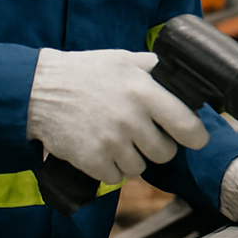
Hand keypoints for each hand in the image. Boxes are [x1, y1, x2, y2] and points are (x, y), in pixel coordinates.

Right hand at [27, 48, 209, 183]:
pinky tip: (102, 149)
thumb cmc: (85, 72)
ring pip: (141, 167)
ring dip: (134, 158)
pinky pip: (116, 177)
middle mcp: (131, 119)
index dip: (197, 135)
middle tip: (146, 136)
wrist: (39, 91)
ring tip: (119, 139)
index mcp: (144, 91)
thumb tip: (178, 71)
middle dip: (160, 147)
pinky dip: (112, 168)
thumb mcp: (123, 60)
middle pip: (165, 152)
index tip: (198, 138)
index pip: (186, 124)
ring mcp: (112, 142)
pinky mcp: (93, 161)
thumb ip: (152, 68)